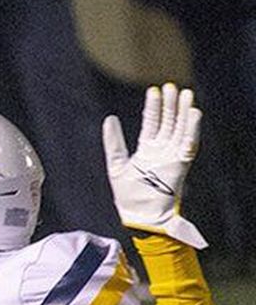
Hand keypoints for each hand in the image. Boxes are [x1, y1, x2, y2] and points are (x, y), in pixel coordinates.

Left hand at [102, 83, 206, 247]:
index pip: (152, 124)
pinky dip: (192, 129)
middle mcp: (162, 152)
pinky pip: (188, 144)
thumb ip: (113, 142)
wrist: (138, 216)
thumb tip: (109, 118)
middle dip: (171, 106)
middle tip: (172, 87)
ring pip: (181, 130)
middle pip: (169, 123)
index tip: (154, 91)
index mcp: (147, 150)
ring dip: (184, 113)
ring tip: (185, 94)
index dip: (154, 108)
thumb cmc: (127, 195)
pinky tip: (193, 114)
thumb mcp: (116, 164)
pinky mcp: (180, 166)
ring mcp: (172, 158)